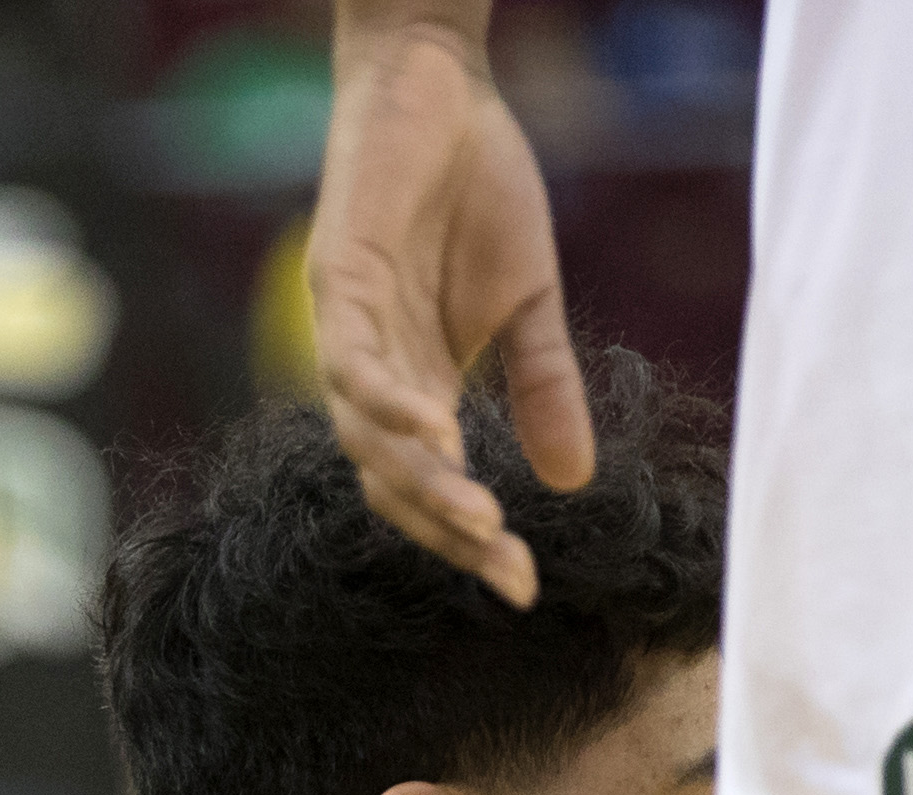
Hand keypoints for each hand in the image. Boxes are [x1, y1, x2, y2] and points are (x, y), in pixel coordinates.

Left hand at [311, 5, 591, 606]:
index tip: (521, 584)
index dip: (470, 539)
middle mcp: (373, 375)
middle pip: (393, 481)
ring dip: (420, 479)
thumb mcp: (527, 304)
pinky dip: (390, 401)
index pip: (432, 486)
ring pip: (367, 436)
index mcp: (415, 387)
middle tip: (503, 564)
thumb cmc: (476, 192)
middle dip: (447, 529)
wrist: (440, 91)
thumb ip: (542, 387)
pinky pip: (352, 362)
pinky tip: (434, 430)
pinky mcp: (339, 282)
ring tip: (475, 517)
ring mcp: (348, 331)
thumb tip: (573, 483)